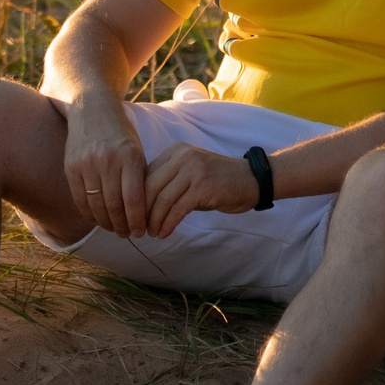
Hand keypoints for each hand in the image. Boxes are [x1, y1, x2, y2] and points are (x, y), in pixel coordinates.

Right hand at [62, 84, 149, 235]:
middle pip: (114, 207)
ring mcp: (87, 164)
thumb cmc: (120, 134)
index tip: (141, 232)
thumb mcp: (136, 151)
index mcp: (130, 157)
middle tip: (127, 234)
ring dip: (105, 223)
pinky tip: (96, 220)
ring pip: (96, 206)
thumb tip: (142, 214)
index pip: (134, 201)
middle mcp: (108, 161)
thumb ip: (139, 179)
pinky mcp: (71, 167)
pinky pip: (79, 199)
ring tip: (113, 229)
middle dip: (122, 226)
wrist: (92, 110)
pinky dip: (88, 214)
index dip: (137, 222)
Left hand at [143, 143, 259, 236]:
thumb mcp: (191, 173)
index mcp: (175, 151)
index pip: (146, 174)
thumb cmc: (218, 180)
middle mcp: (182, 157)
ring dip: (154, 220)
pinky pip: (177, 209)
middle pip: (150, 187)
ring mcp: (193, 171)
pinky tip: (164, 233)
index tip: (133, 216)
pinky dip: (168, 224)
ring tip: (151, 233)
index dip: (136, 198)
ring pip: (162, 199)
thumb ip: (169, 181)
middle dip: (140, 211)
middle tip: (138, 228)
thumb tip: (142, 203)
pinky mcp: (203, 187)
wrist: (252, 179)